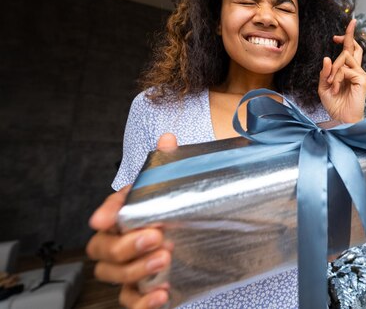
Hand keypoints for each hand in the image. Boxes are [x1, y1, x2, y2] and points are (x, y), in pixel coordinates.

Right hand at [86, 133, 177, 308]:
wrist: (195, 243)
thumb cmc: (173, 214)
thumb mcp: (174, 189)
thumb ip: (169, 165)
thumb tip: (167, 138)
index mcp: (124, 216)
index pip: (108, 213)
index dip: (107, 214)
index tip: (105, 218)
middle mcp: (118, 244)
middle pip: (103, 249)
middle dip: (126, 245)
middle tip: (157, 236)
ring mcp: (127, 270)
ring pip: (112, 276)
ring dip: (135, 270)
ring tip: (165, 258)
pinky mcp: (140, 292)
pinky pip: (130, 302)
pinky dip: (143, 303)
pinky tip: (162, 294)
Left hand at [318, 18, 365, 122]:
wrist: (342, 119)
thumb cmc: (334, 105)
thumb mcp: (323, 87)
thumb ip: (325, 73)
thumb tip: (327, 58)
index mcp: (347, 71)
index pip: (350, 50)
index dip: (349, 37)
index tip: (347, 27)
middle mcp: (355, 70)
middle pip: (354, 47)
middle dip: (348, 36)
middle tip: (344, 30)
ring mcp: (360, 74)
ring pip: (345, 57)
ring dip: (334, 69)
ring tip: (331, 84)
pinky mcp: (362, 79)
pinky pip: (345, 69)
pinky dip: (337, 77)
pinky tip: (335, 87)